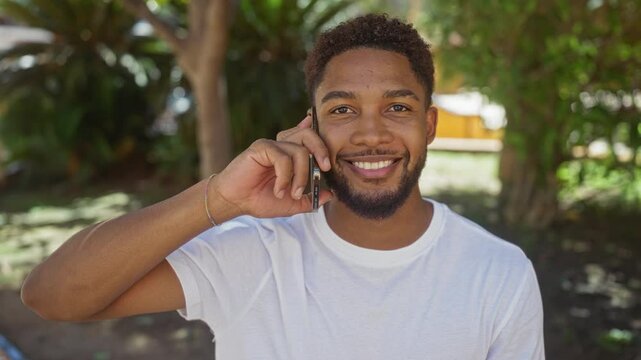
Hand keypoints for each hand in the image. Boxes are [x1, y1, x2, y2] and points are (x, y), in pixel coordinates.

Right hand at [211, 115, 332, 218]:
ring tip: (293, 193)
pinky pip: (283, 158)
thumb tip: (330, 195)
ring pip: (300, 151)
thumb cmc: (260, 200)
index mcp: (290, 154)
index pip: (310, 138)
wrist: (235, 202)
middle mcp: (282, 145)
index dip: (321, 139)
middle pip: (309, 135)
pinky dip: (285, 177)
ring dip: (301, 175)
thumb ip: (310, 199)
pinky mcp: (261, 148)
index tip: (329, 155)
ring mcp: (272, 145)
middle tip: (325, 169)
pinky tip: (278, 190)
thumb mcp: (291, 203)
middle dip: (322, 150)